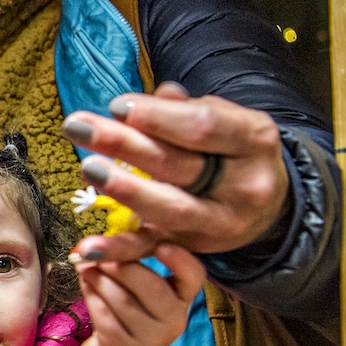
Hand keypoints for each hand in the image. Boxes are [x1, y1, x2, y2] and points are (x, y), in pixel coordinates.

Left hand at [63, 82, 288, 262]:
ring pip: (169, 208)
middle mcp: (244, 186)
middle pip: (178, 164)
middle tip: (78, 127)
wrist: (266, 204)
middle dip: (124, 144)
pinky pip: (152, 248)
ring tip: (88, 168)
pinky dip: (118, 250)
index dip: (157, 117)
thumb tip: (159, 96)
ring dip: (124, 189)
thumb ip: (186, 109)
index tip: (116, 105)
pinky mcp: (194, 247)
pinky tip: (88, 247)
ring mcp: (220, 222)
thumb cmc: (230, 149)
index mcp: (254, 141)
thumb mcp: (223, 120)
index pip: (204, 126)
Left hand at [76, 243, 205, 345]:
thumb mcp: (140, 293)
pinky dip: (90, 295)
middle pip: (152, 287)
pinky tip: (85, 285)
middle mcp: (173, 320)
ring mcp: (148, 339)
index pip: (194, 276)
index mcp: (182, 299)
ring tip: (86, 266)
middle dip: (122, 265)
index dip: (181, 260)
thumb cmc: (131, 319)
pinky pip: (103, 314)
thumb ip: (131, 265)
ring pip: (122, 299)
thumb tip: (100, 243)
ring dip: (99, 277)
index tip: (162, 245)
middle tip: (100, 252)